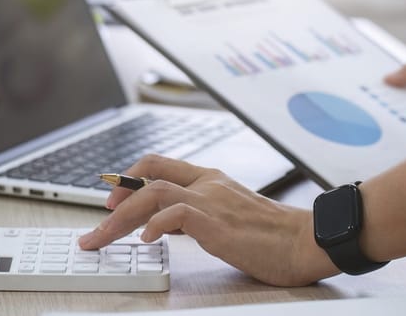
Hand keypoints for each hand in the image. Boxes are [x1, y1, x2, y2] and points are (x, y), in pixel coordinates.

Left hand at [78, 154, 339, 285]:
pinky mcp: (218, 224)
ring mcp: (213, 201)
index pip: (160, 165)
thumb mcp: (229, 216)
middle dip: (115, 199)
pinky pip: (177, 214)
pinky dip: (155, 224)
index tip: (112, 198)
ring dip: (122, 216)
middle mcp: (208, 185)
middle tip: (99, 222)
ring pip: (153, 194)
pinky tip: (147, 238)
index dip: (129, 177)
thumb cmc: (273, 234)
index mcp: (211, 180)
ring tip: (105, 234)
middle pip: (149, 178)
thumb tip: (165, 224)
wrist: (306, 240)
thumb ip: (197, 214)